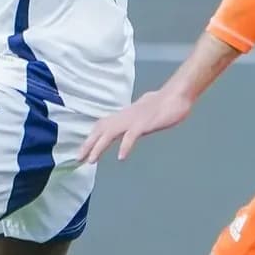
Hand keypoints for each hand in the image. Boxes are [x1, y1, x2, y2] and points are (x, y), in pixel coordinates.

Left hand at [78, 88, 193, 163]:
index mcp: (125, 114)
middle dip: (88, 145)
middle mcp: (125, 116)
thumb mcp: (144, 112)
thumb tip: (131, 124)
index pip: (102, 125)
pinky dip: (125, 146)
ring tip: (91, 160)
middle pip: (101, 130)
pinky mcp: (144, 123)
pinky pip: (131, 136)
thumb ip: (135, 118)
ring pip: (111, 133)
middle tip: (78, 158)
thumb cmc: (164, 103)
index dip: (91, 138)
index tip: (83, 150)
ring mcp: (134, 120)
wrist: (177, 94)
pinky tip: (121, 157)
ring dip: (99, 147)